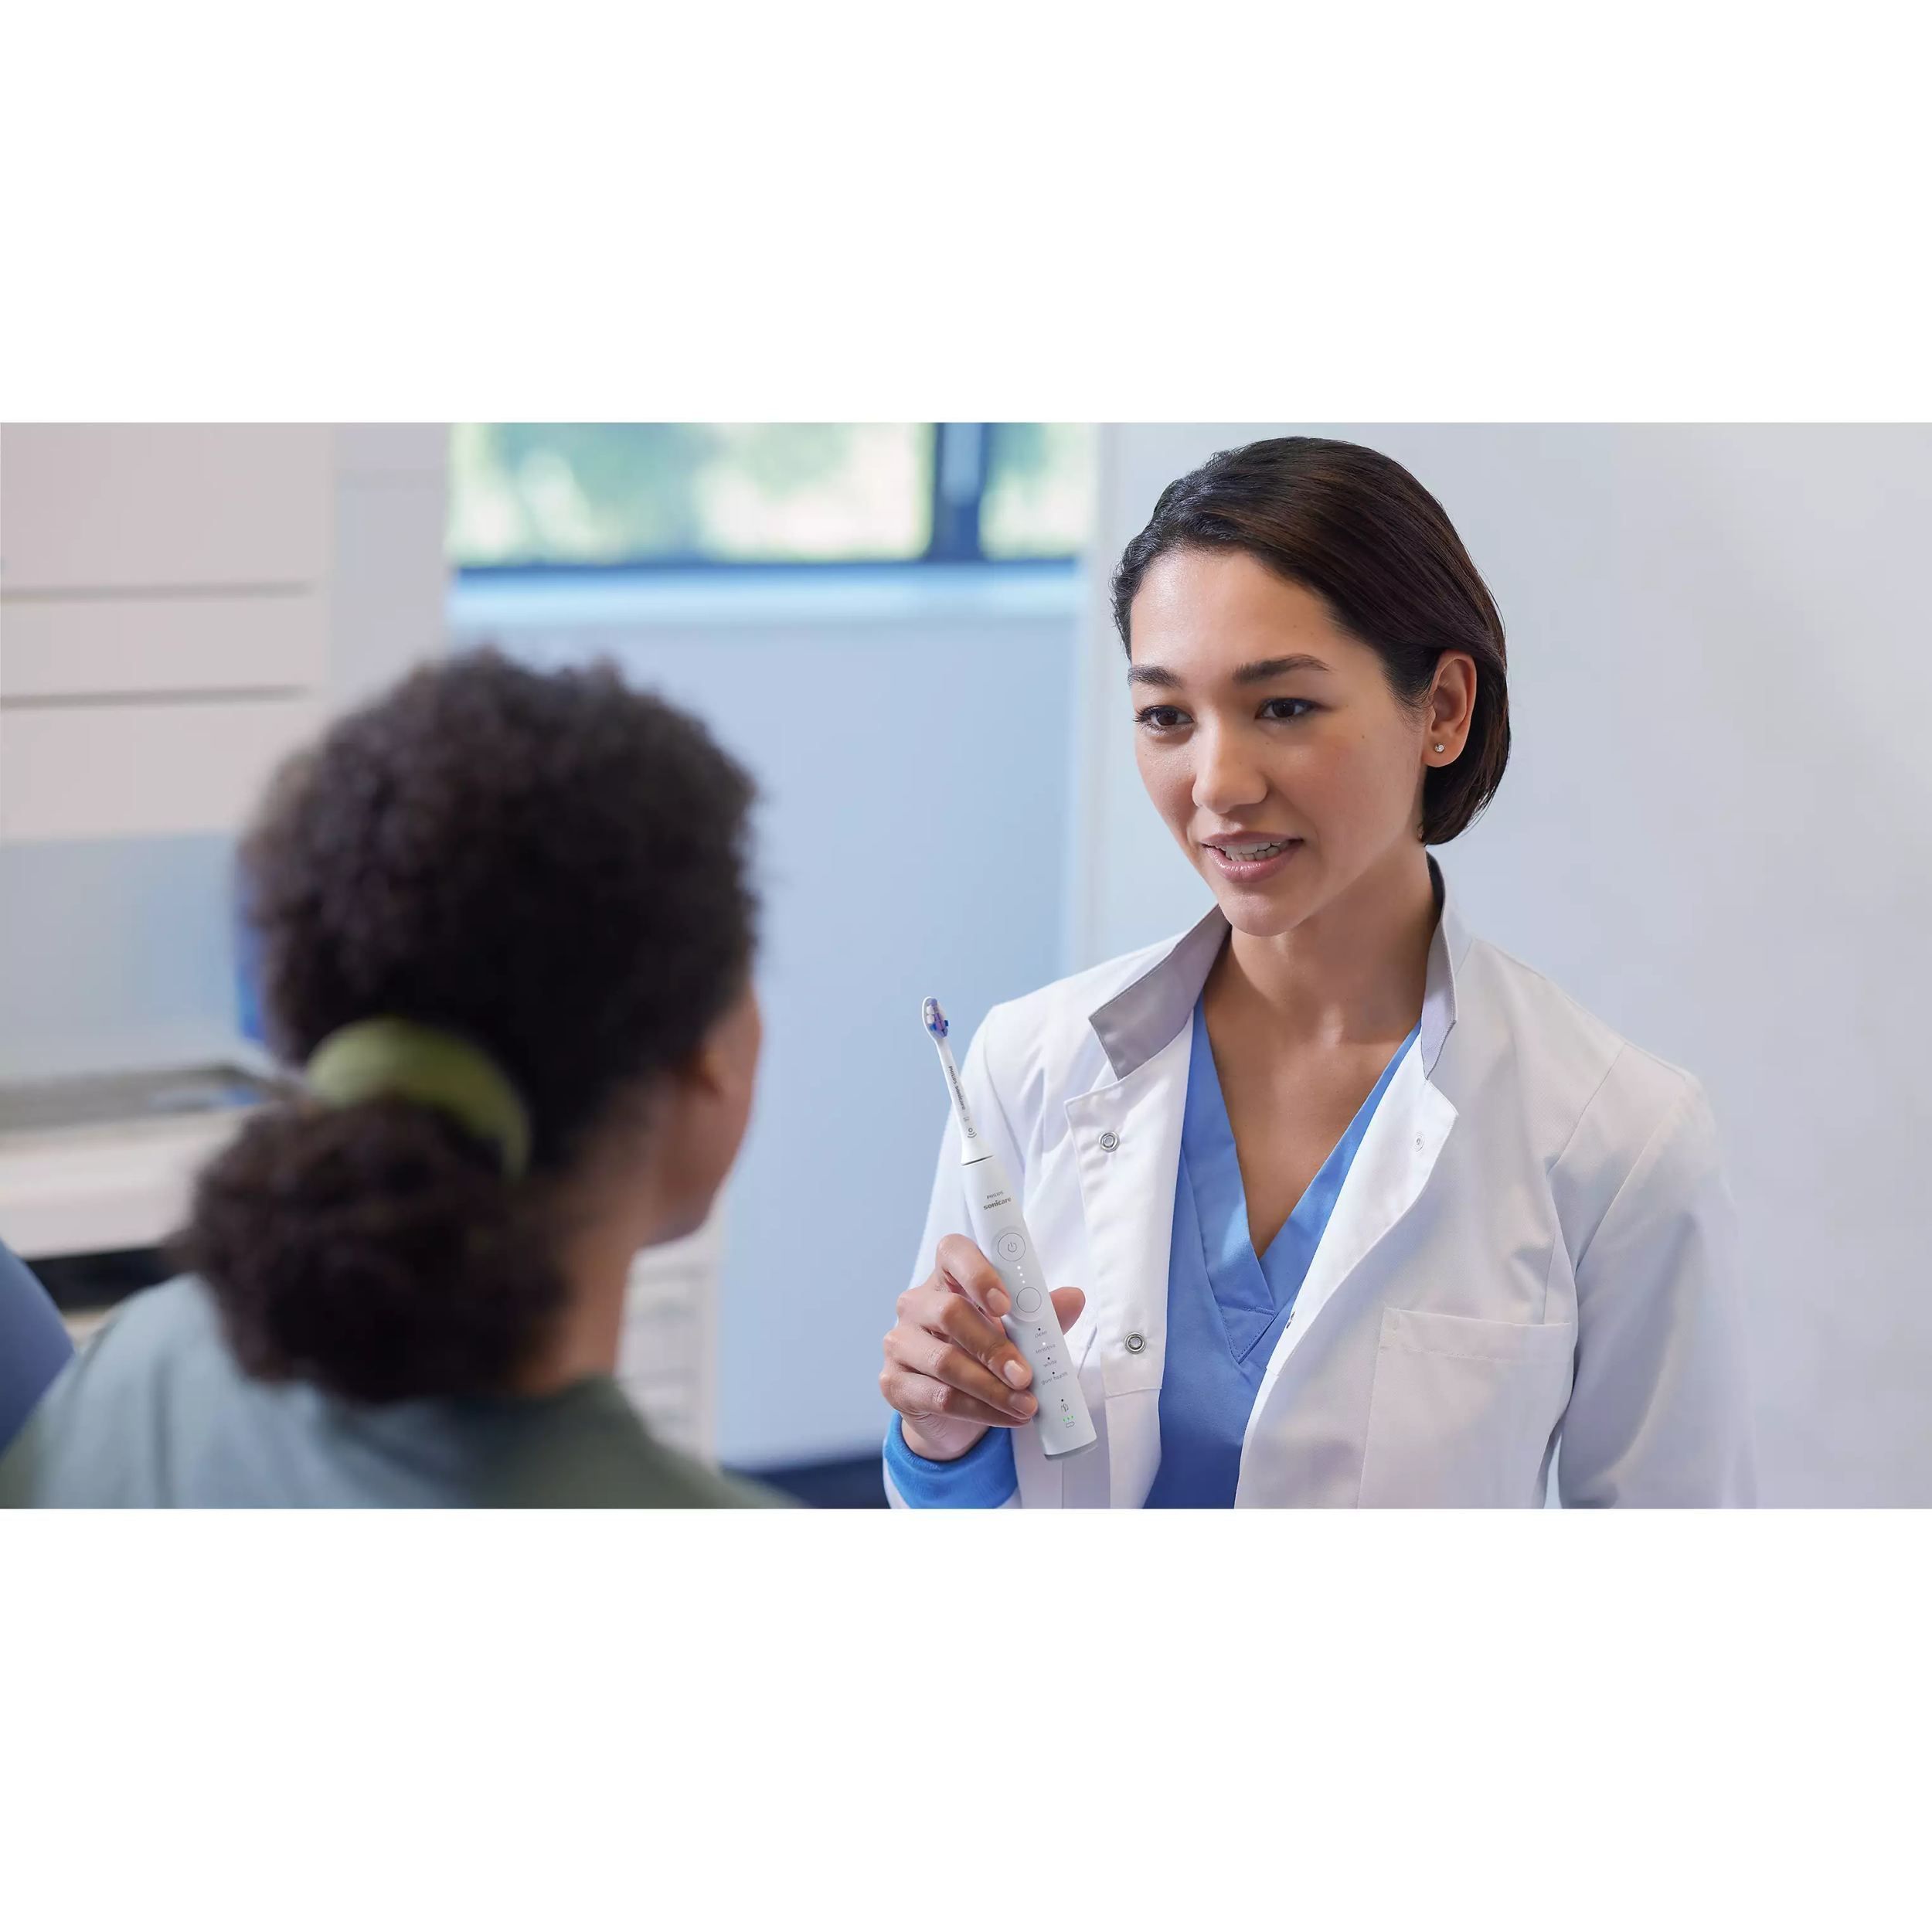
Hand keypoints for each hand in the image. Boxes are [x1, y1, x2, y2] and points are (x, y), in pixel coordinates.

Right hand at [880, 1233, 1086, 1461]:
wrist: (952, 1407)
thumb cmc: (984, 1354)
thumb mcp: (1017, 1333)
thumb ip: (1042, 1316)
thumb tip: (1074, 1298)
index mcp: (947, 1279)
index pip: (953, 1253)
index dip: (978, 1273)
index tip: (1006, 1303)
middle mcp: (916, 1305)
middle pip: (950, 1313)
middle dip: (994, 1348)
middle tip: (1026, 1375)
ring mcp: (900, 1343)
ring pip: (944, 1361)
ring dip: (991, 1387)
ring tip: (1025, 1405)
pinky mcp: (895, 1383)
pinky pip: (938, 1397)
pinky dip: (979, 1410)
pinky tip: (1005, 1416)